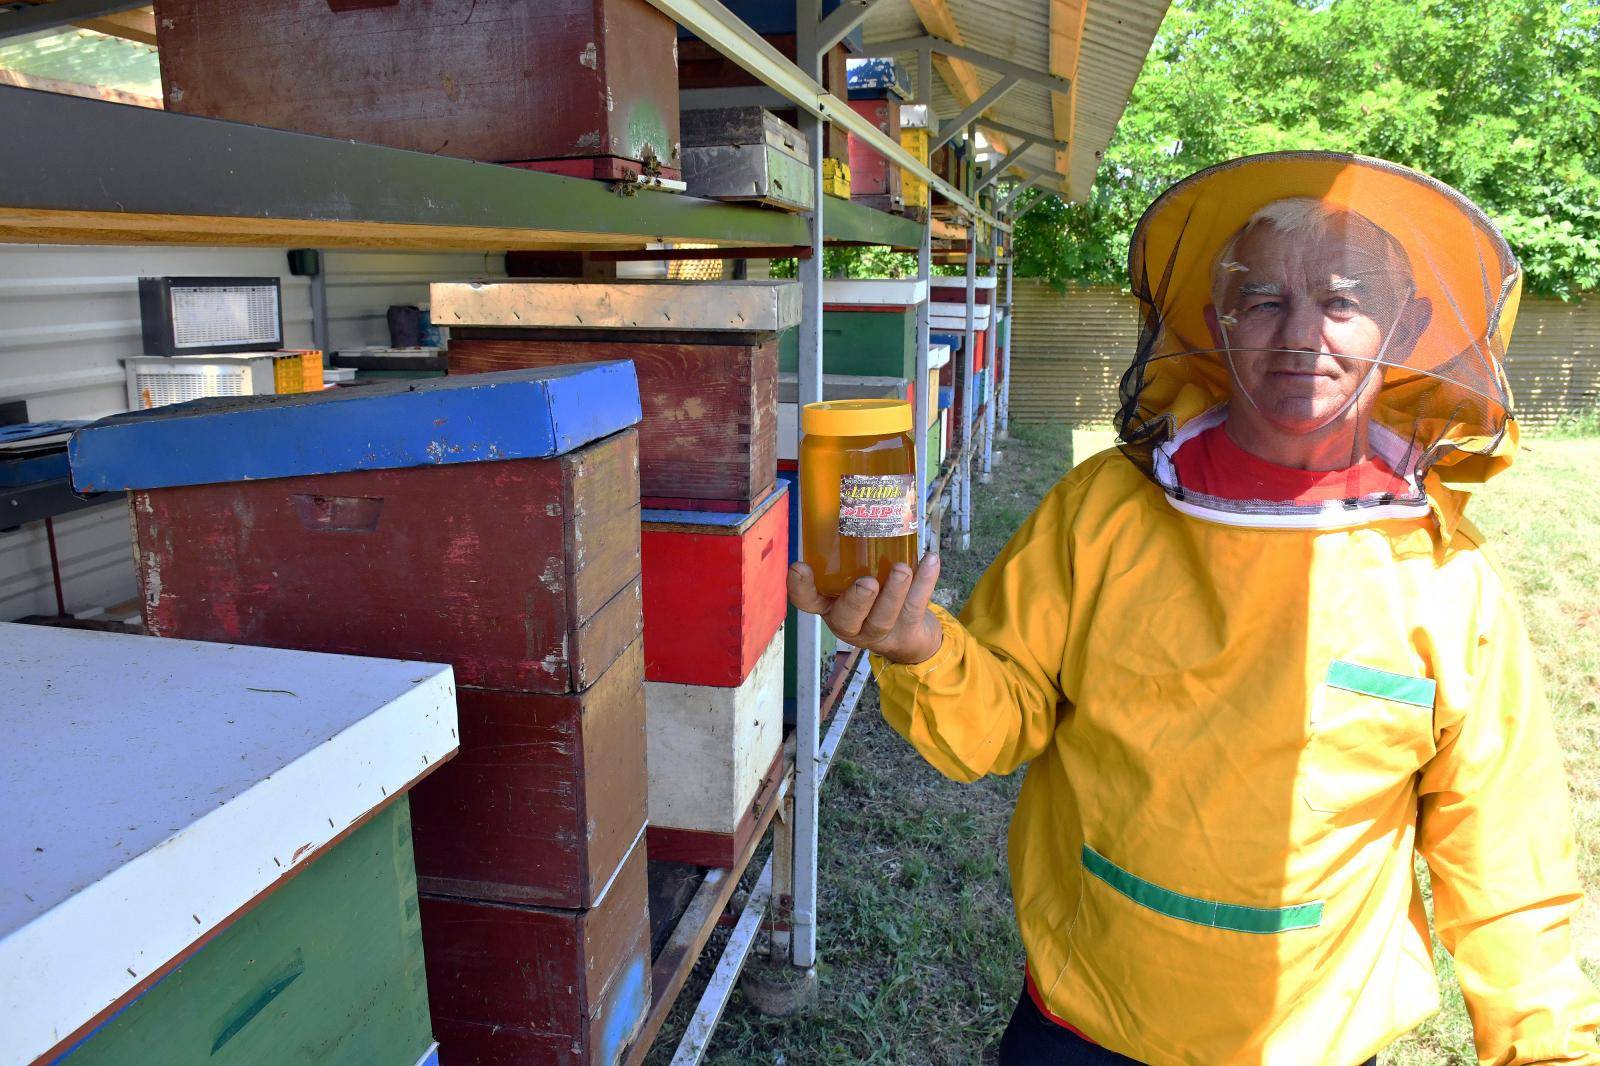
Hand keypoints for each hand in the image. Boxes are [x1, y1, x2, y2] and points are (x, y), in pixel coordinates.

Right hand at [787, 553, 943, 665]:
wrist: (908, 637)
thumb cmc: (875, 596)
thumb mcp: (856, 577)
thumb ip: (853, 551)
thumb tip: (859, 495)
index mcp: (830, 606)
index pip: (808, 601)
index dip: (801, 587)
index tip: (800, 566)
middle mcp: (850, 622)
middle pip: (847, 618)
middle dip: (857, 600)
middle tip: (867, 582)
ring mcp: (878, 631)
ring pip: (884, 616)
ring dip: (894, 592)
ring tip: (902, 569)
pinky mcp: (906, 632)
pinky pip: (915, 608)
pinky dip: (925, 584)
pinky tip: (930, 561)